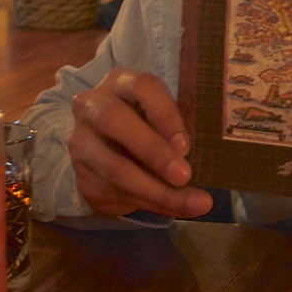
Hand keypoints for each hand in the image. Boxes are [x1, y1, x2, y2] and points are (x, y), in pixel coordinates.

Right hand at [68, 67, 213, 219]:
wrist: (107, 154)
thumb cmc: (147, 128)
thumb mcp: (161, 122)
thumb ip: (177, 134)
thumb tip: (211, 162)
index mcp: (121, 82)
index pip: (142, 86)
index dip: (165, 114)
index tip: (185, 146)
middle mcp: (93, 105)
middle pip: (115, 120)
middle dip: (153, 151)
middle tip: (184, 176)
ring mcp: (81, 140)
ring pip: (115, 167)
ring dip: (156, 190)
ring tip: (190, 203)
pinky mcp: (80, 174)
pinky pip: (114, 192)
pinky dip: (148, 203)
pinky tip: (172, 208)